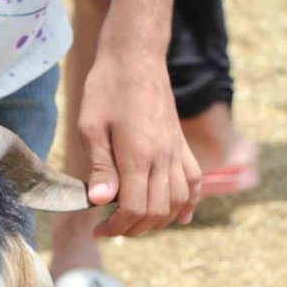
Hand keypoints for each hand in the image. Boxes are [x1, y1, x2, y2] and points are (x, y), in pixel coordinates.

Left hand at [78, 50, 200, 236]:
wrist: (135, 57)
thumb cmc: (106, 89)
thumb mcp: (91, 126)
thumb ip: (99, 167)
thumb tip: (99, 202)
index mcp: (138, 155)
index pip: (134, 207)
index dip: (116, 226)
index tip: (97, 229)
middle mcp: (163, 157)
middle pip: (157, 210)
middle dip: (134, 228)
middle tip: (110, 228)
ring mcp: (176, 150)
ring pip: (177, 200)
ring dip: (158, 220)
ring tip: (134, 224)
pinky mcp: (181, 143)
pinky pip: (194, 180)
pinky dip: (189, 202)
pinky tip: (182, 217)